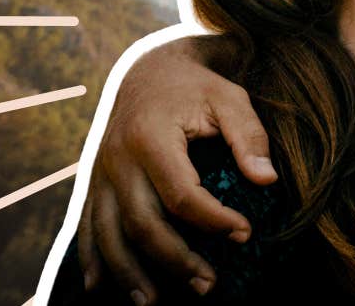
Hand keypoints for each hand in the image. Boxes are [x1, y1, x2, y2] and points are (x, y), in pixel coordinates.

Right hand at [78, 35, 276, 303]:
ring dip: (129, 273)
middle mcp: (118, 159)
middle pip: (141, 222)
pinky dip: (93, 260)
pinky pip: (87, 227)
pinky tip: (99, 289)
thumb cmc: (197, 89)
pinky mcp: (93, 184)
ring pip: (107, 234)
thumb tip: (267, 179)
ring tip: (155, 303)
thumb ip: (249, 135)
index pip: (182, 193)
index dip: (213, 219)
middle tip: (208, 285)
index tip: (245, 234)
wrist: (149, 72)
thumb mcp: (229, 98)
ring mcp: (100, 175)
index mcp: (151, 137)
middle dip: (174, 259)